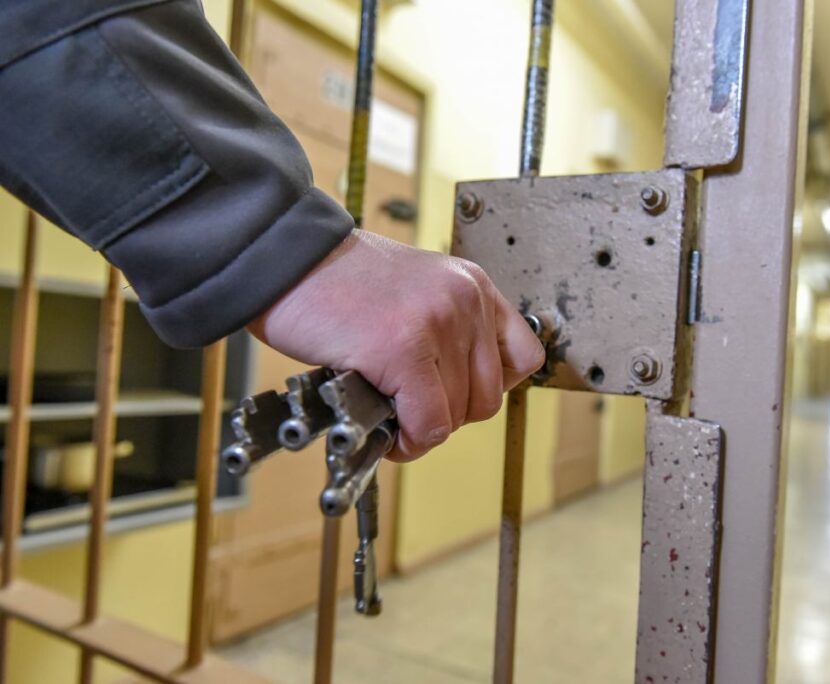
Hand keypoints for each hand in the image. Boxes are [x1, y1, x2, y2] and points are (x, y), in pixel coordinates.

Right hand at [247, 230, 544, 461]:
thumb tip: (460, 393)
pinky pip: (427, 422)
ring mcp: (437, 323)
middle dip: (449, 415)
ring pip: (457, 415)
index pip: (524, 357)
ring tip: (390, 416)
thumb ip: (448, 329)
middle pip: (488, 397)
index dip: (489, 388)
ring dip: (423, 430)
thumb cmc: (337, 282)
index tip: (455, 394)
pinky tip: (386, 431)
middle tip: (411, 411)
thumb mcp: (417, 291)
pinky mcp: (402, 349)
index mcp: (472, 286)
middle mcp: (464, 301)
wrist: (284, 261)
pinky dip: (408, 440)